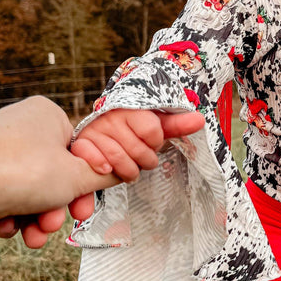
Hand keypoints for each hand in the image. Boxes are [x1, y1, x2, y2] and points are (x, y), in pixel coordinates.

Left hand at [0, 104, 203, 249]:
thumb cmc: (22, 172)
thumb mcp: (78, 176)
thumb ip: (107, 176)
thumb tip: (127, 170)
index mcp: (47, 115)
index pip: (83, 150)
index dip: (87, 182)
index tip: (86, 202)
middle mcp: (22, 128)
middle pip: (57, 175)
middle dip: (59, 207)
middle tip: (62, 220)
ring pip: (34, 193)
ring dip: (39, 218)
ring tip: (34, 233)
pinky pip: (10, 200)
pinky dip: (14, 218)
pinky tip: (10, 227)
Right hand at [69, 107, 204, 183]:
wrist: (102, 124)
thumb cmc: (133, 127)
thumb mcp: (155, 124)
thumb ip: (176, 124)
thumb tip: (200, 120)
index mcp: (133, 110)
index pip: (152, 131)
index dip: (155, 142)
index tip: (152, 142)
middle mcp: (113, 118)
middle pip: (138, 150)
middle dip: (145, 161)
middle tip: (142, 160)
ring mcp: (96, 131)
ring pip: (118, 160)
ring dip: (128, 171)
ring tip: (130, 169)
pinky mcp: (81, 143)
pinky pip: (91, 159)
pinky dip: (101, 168)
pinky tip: (107, 170)